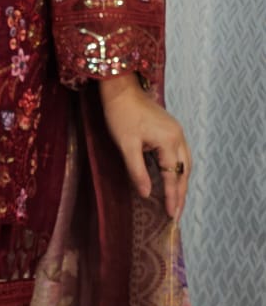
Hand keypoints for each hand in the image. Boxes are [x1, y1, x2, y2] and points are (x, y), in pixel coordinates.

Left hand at [98, 73, 191, 223]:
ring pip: (185, 163)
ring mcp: (177, 132)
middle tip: (177, 214)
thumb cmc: (121, 115)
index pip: (173, 176)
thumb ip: (137, 171)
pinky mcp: (171, 129)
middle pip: (185, 171)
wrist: (121, 89)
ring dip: (182, 182)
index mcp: (169, 141)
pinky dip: (178, 170)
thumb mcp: (126, 146)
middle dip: (181, 194)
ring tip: (177, 201)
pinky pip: (180, 154)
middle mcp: (178, 137)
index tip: (172, 216)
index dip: (172, 197)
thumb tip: (147, 194)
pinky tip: (173, 178)